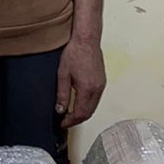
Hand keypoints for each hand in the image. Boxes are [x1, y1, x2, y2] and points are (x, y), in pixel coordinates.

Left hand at [56, 0, 106, 127]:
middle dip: (77, 120)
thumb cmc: (75, 53)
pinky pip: (96, 99)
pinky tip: (80, 103)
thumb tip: (60, 110)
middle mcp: (97, 89)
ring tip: (71, 114)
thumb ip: (62, 94)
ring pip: (93, 106)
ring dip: (83, 113)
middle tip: (65, 121)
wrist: (87, 40)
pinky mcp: (102, 81)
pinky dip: (88, 105)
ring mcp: (102, 85)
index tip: (63, 123)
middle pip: (89, 112)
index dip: (71, 121)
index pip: (80, 113)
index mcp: (87, 89)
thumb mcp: (63, 75)